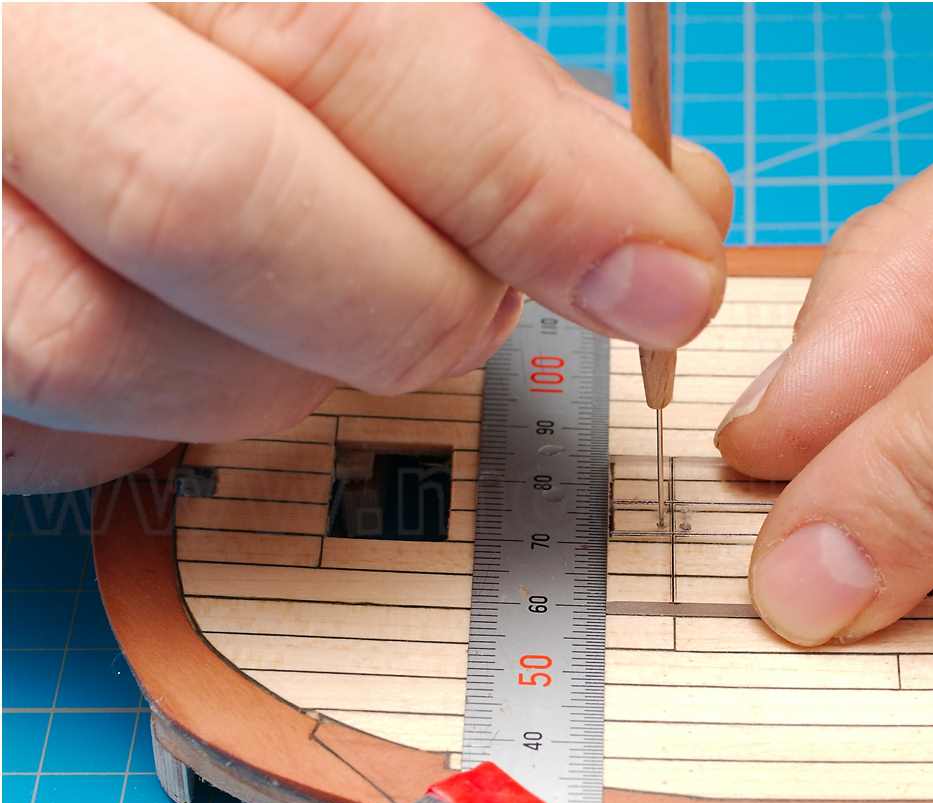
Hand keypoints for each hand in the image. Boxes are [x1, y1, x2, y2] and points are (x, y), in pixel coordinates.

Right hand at [3, 2, 730, 491]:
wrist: (25, 62)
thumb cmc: (200, 40)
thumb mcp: (324, 7)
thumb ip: (491, 90)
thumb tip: (669, 212)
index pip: (342, 42)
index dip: (524, 179)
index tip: (663, 276)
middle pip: (211, 198)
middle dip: (411, 292)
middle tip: (486, 304)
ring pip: (110, 344)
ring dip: (290, 370)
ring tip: (335, 310)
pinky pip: (55, 432)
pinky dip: (181, 417)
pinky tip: (221, 345)